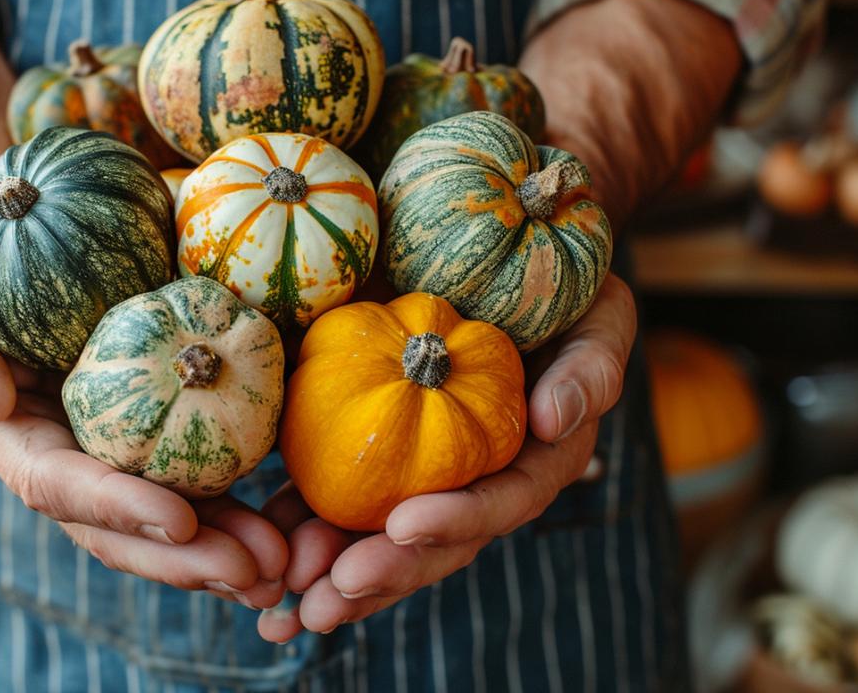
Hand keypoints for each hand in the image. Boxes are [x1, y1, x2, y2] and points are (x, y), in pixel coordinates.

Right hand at [0, 248, 287, 607]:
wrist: (29, 264)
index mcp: (20, 447)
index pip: (64, 488)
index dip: (119, 509)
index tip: (178, 522)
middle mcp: (73, 471)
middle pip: (124, 532)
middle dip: (187, 561)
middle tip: (255, 574)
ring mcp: (118, 466)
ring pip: (170, 526)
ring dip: (226, 552)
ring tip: (284, 566)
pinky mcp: (159, 448)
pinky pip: (200, 487)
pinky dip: (241, 513)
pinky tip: (287, 528)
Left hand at [257, 273, 634, 640]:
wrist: (502, 252)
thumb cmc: (564, 288)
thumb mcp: (599, 318)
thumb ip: (591, 368)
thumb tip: (554, 418)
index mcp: (531, 462)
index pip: (499, 503)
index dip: (456, 521)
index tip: (403, 525)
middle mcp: (471, 480)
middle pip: (429, 541)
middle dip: (379, 575)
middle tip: (326, 598)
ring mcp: (415, 471)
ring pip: (373, 534)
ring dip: (327, 570)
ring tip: (281, 603)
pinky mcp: (364, 448)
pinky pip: (328, 492)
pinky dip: (293, 522)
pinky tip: (258, 545)